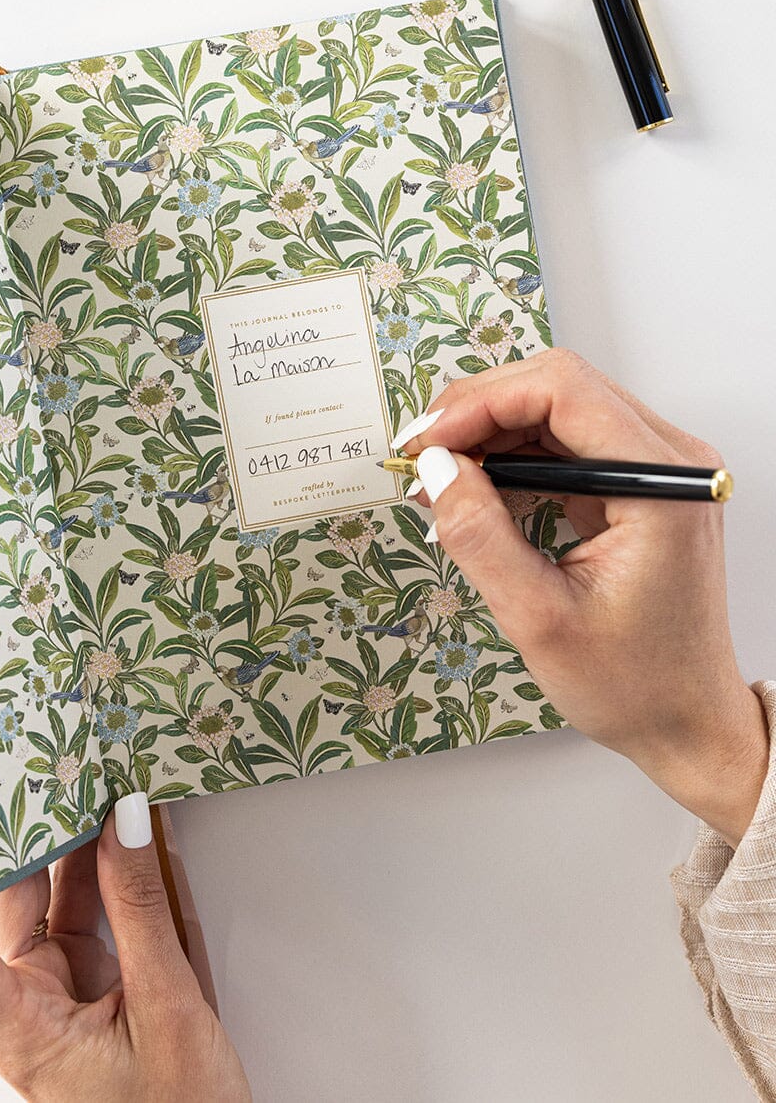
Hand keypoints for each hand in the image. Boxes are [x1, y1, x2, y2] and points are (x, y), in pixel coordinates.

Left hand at [0, 794, 250, 1101]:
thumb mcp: (167, 1007)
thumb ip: (142, 910)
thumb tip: (124, 823)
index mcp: (19, 1027)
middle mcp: (23, 1002)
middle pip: (6, 899)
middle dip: (22, 832)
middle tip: (42, 761)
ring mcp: (54, 987)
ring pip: (47, 893)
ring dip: (67, 841)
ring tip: (83, 775)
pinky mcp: (86, 977)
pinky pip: (83, 906)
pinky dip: (100, 865)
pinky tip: (114, 824)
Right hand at [401, 348, 767, 846]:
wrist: (686, 721)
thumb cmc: (634, 684)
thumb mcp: (537, 617)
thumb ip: (480, 534)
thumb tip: (436, 467)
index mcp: (663, 486)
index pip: (563, 392)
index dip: (481, 403)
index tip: (427, 442)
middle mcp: (671, 461)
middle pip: (558, 386)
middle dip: (478, 411)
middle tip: (422, 456)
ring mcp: (657, 467)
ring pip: (557, 406)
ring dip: (491, 431)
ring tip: (441, 476)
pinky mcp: (637, 483)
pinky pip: (566, 439)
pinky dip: (513, 453)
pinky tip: (477, 486)